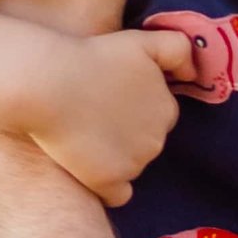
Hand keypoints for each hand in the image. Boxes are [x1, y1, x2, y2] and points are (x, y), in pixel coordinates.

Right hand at [18, 28, 193, 203]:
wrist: (47, 82)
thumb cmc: (90, 58)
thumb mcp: (141, 42)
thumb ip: (177, 51)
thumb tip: (191, 75)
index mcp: (166, 110)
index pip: (159, 117)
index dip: (134, 108)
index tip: (110, 98)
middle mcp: (157, 140)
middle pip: (146, 143)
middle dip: (127, 133)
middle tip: (93, 115)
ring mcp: (134, 163)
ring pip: (131, 166)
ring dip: (114, 156)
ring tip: (83, 134)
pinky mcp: (108, 181)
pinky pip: (117, 195)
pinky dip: (107, 187)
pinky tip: (88, 169)